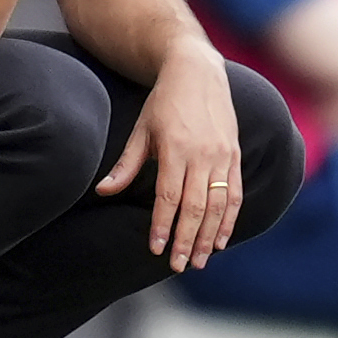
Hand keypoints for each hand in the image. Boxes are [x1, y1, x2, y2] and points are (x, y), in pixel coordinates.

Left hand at [95, 38, 240, 271]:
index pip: (170, 196)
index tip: (155, 249)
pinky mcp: (233, 155)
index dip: (163, 224)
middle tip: (178, 265)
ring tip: (198, 261)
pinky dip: (229, 219)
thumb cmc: (164, 102)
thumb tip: (103, 192)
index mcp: (175, 148)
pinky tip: (221, 240)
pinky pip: (234, 193)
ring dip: (208, 236)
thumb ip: (127, 164)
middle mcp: (202, 154)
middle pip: (196, 206)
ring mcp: (222, 155)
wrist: (197, 71)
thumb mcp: (141, 129)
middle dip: (186, 239)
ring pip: (218, 205)